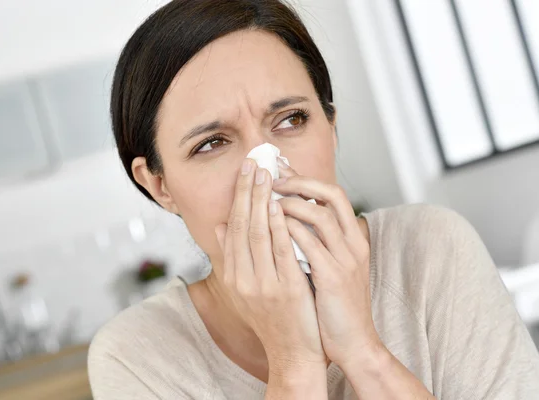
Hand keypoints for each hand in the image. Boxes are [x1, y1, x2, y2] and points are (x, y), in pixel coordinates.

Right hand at [214, 158, 325, 372]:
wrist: (292, 352)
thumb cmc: (273, 317)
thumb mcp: (246, 288)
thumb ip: (234, 256)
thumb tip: (222, 225)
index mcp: (233, 276)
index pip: (232, 228)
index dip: (238, 198)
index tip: (244, 172)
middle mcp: (242, 279)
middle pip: (241, 226)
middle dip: (247, 191)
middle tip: (252, 162)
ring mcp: (263, 284)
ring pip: (258, 234)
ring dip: (261, 201)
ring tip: (266, 175)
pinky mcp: (285, 290)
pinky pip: (281, 252)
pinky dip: (279, 227)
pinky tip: (280, 206)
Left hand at [273, 158, 380, 367]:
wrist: (354, 342)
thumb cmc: (334, 304)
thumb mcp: (329, 267)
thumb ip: (313, 242)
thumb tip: (285, 219)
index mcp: (353, 238)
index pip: (333, 194)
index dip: (306, 178)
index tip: (280, 168)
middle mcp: (354, 243)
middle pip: (331, 194)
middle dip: (299, 181)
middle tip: (271, 177)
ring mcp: (346, 258)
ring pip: (320, 214)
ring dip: (291, 202)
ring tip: (267, 199)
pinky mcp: (334, 277)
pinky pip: (310, 244)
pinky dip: (289, 230)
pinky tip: (271, 225)